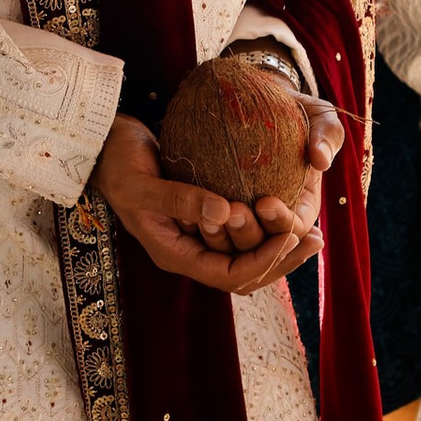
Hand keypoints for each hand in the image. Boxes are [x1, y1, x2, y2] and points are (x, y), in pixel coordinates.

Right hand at [91, 112, 327, 296]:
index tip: (290, 237)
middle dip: (282, 260)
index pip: (228, 275)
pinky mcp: (204, 217)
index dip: (263, 261)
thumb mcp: (141, 182)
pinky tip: (289, 210)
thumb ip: (179, 200)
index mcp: (173, 253)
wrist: (104, 145)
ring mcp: (197, 236)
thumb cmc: (116, 163)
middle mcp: (189, 250)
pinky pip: (243, 234)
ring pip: (247, 256)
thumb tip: (224, 213)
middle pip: (244, 274)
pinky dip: (267, 227)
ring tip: (313, 231)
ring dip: (280, 246)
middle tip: (316, 239)